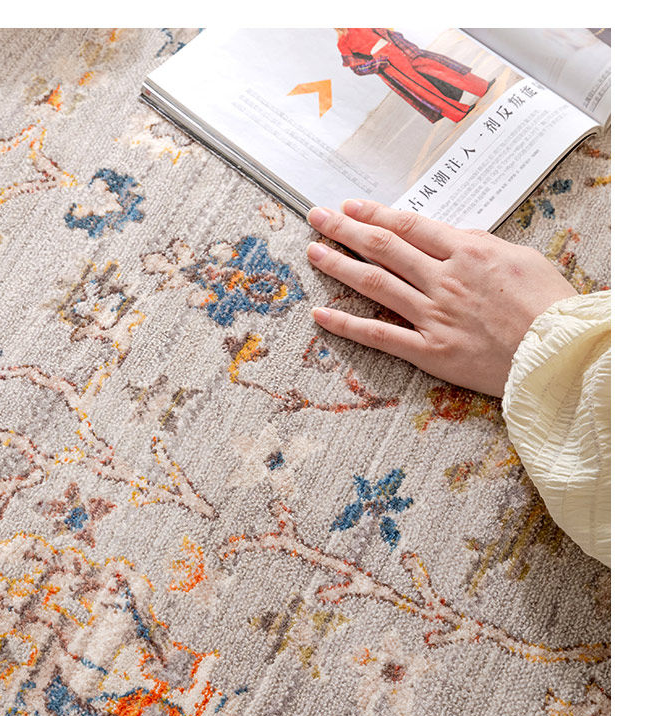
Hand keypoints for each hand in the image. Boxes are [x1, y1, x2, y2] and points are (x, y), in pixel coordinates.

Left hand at [306, 200, 577, 397]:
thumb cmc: (549, 306)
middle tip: (317, 216)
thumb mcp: (522, 259)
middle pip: (384, 247)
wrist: (557, 353)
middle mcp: (445, 279)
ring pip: (376, 283)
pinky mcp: (430, 351)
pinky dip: (348, 324)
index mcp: (468, 251)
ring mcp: (434, 315)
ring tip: (313, 252)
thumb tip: (454, 240)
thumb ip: (481, 248)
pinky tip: (321, 314)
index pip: (409, 226)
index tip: (351, 206)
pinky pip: (380, 335)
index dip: (374, 214)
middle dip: (346, 229)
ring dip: (339, 265)